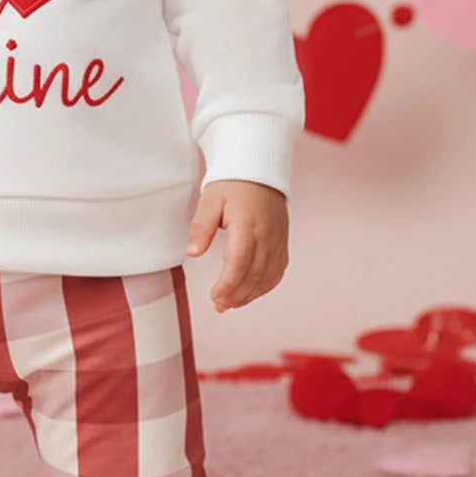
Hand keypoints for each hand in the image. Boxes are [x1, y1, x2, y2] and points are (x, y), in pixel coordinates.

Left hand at [185, 180, 288, 312]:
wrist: (259, 170)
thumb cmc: (232, 184)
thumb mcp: (210, 201)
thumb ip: (201, 227)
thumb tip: (192, 252)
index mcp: (247, 225)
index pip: (239, 262)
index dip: (228, 284)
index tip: (214, 296)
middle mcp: (267, 235)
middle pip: (254, 274)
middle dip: (236, 294)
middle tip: (219, 305)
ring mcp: (278, 240)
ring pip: (268, 276)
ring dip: (250, 295)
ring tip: (231, 304)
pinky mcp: (282, 242)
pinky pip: (278, 271)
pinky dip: (265, 286)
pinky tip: (251, 293)